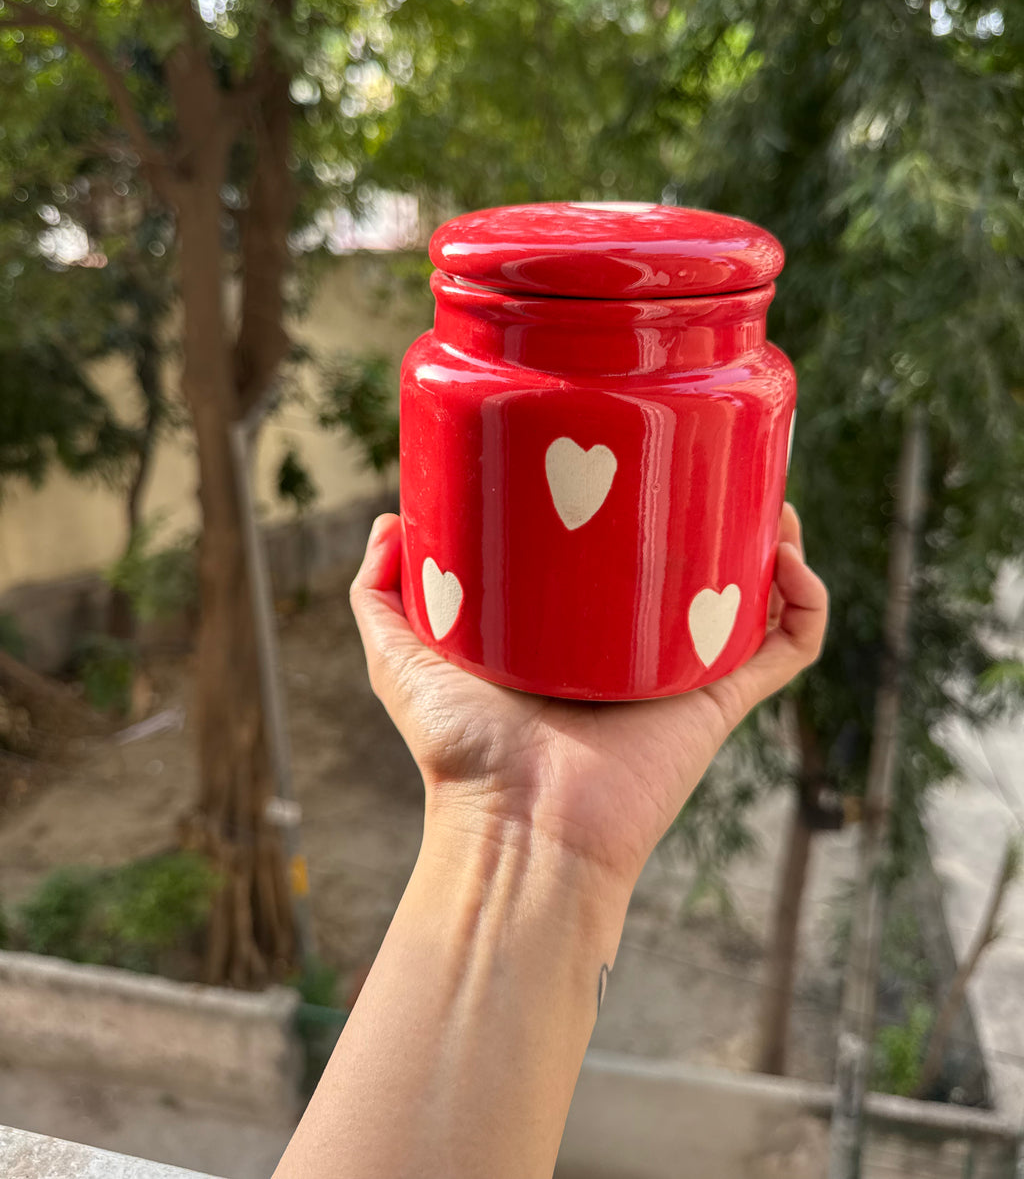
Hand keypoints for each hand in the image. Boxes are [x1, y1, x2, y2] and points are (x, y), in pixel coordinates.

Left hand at [350, 503, 826, 892]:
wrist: (517, 823)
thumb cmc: (460, 751)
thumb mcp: (402, 656)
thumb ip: (379, 591)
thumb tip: (390, 520)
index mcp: (580, 631)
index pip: (624, 556)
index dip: (645, 505)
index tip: (644, 452)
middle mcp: (640, 647)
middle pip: (700, 565)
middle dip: (722, 514)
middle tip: (720, 464)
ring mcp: (686, 670)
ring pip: (758, 594)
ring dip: (778, 543)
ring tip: (772, 504)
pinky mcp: (722, 698)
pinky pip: (791, 647)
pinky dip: (809, 602)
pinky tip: (790, 559)